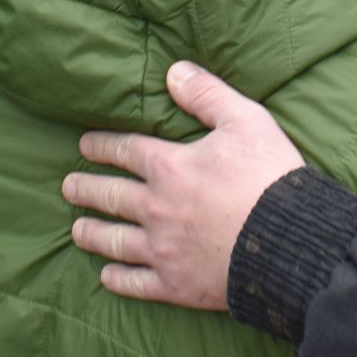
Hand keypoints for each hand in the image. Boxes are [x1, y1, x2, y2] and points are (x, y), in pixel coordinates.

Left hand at [64, 61, 306, 309]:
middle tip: (68, 187)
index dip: (101, 146)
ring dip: (91, 233)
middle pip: (110, 196)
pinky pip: (136, 283)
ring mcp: (163, 249)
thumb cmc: (270, 177)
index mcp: (170, 167)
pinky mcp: (176, 285)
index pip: (125, 151)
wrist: (289, 243)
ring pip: (114, 241)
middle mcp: (156, 208)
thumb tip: (174, 72)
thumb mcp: (246, 120)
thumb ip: (207, 94)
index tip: (84, 146)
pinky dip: (118, 279)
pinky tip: (107, 276)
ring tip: (76, 229)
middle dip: (85, 189)